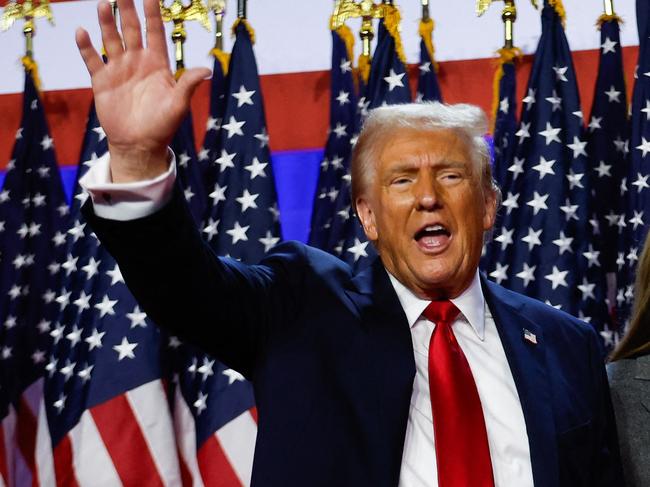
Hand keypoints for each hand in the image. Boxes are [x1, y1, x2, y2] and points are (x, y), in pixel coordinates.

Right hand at [75, 0, 209, 181]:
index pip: (154, 32)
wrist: (139, 145)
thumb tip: (207, 70)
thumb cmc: (162, 125)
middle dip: (127, 10)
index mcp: (157, 64)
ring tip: (103, 4)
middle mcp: (137, 62)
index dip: (152, 13)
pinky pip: (92, 60)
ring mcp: (119, 70)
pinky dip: (86, 47)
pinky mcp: (102, 82)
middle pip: (131, 30)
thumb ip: (189, 84)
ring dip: (107, 23)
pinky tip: (82, 32)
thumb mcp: (179, 105)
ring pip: (111, 40)